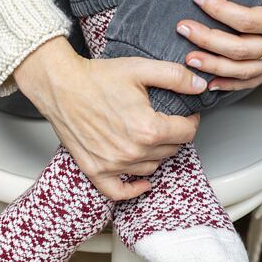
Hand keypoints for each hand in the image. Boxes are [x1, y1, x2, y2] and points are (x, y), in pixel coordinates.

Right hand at [13, 37, 204, 199]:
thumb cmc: (95, 79)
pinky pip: (118, 192)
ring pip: (151, 168)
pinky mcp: (95, 170)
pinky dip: (133, 190)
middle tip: (164, 122)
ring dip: (155, 155)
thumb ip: (175, 77)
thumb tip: (200, 86)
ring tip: (148, 139)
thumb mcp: (140, 69)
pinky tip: (141, 183)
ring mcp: (112, 164)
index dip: (190, 121)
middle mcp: (132, 152)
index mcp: (147, 128)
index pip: (186, 133)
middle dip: (172, 135)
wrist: (61, 87)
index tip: (186, 115)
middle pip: (170, 151)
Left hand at [177, 0, 261, 90]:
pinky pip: (246, 83)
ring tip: (190, 58)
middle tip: (184, 28)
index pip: (246, 20)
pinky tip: (209, 83)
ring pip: (240, 69)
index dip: (220, 9)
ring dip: (212, 65)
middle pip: (238, 47)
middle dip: (207, 39)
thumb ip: (253, 4)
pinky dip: (227, 84)